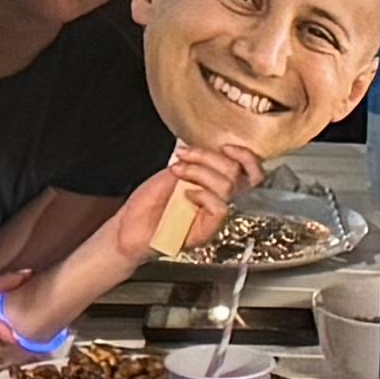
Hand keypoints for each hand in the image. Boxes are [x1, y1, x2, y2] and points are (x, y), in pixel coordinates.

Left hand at [139, 136, 269, 266]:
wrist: (127, 228)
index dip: (245, 156)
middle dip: (209, 157)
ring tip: (178, 172)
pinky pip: (220, 208)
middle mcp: (219, 202)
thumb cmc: (148, 203)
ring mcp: (213, 218)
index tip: (225, 146)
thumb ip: (198, 162)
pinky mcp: (206, 232)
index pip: (251, 173)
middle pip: (237, 174)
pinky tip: (186, 194)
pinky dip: (203, 195)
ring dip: (200, 172)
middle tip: (184, 156)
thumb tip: (213, 148)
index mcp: (216, 187)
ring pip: (228, 187)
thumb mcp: (175, 172)